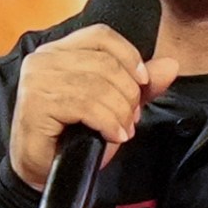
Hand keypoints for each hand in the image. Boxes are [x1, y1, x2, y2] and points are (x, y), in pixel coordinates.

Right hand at [10, 25, 179, 188]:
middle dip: (128, 93)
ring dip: (119, 111)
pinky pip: (85, 105)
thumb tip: (171, 65)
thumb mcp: (114, 105)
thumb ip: (140, 85)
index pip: (102, 35)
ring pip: (97, 84)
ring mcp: (37, 80)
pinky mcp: (36, 104)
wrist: (46, 172)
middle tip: (131, 117)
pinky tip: (112, 135)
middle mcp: (44, 58)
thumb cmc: (74, 137)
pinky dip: (107, 122)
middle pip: (104, 61)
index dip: (129, 56)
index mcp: (60, 50)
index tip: (143, 83)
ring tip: (122, 130)